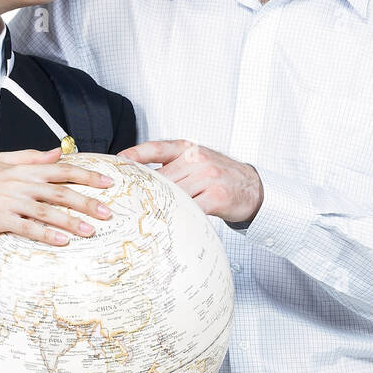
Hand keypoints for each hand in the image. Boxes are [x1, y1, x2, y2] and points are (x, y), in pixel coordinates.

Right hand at [0, 147, 115, 247]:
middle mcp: (21, 183)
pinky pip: (28, 228)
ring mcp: (11, 202)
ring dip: (72, 222)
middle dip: (88, 202)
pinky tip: (63, 241)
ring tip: (91, 231)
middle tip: (108, 213)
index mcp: (24, 169)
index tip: (108, 182)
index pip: (63, 170)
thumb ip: (32, 157)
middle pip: (61, 192)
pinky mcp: (0, 219)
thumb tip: (59, 152)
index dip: (88, 175)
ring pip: (49, 212)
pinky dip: (47, 235)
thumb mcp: (2, 161)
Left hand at [117, 139, 262, 222]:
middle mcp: (197, 159)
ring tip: (141, 217)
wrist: (253, 188)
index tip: (119, 161)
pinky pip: (190, 208)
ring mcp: (207, 177)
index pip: (157, 148)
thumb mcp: (197, 162)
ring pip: (173, 192)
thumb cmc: (220, 177)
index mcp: (188, 149)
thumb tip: (142, 180)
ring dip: (158, 206)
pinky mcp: (216, 196)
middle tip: (125, 202)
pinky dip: (178, 217)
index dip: (136, 154)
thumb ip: (172, 167)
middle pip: (161, 176)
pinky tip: (167, 224)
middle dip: (144, 190)